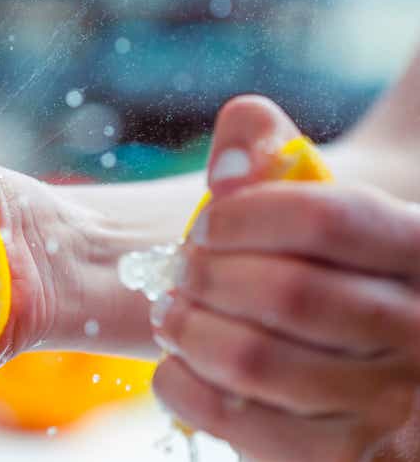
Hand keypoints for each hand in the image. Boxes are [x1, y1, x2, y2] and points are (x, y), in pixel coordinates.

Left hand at [150, 96, 419, 460]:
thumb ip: (281, 156)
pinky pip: (243, 426)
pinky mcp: (345, 457)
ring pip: (255, 361)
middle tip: (177, 270)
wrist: (371, 340)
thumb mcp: (329, 201)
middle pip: (286, 293)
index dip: (245, 217)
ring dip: (189, 330)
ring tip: (170, 313)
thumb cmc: (335, 261)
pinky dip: (186, 389)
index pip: (326, 219)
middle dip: (207, 275)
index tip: (203, 223)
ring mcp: (389, 403)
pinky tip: (175, 365)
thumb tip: (239, 129)